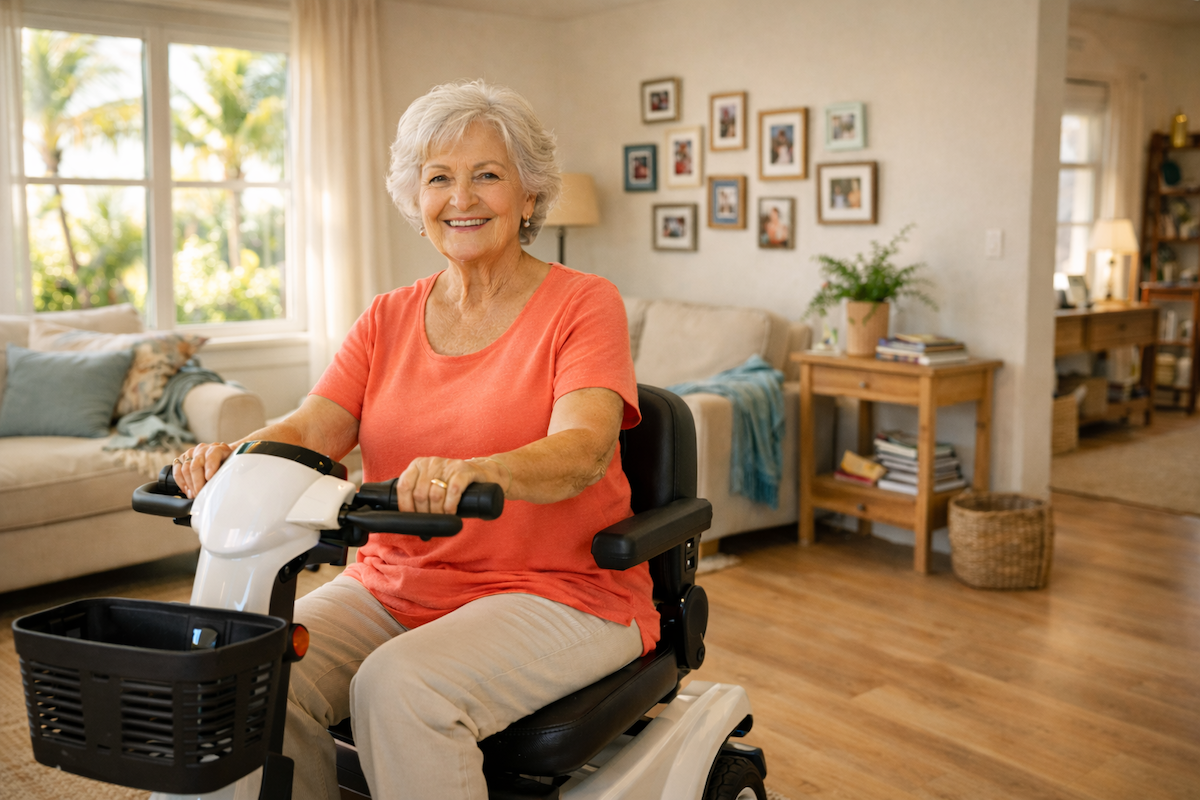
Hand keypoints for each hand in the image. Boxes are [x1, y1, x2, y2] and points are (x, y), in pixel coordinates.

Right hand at [173, 442, 234, 498]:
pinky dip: (181, 481)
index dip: (210, 466)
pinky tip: (187, 490)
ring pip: (186, 468)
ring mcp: (192, 453)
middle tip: (201, 493)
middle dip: (198, 481)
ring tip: (195, 494)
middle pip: (196, 464)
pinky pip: (177, 470)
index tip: (209, 478)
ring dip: (189, 484)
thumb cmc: (228, 464)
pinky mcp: (183, 459)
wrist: (222, 458)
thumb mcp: (233, 466)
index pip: (213, 454)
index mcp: (218, 448)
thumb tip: (227, 483)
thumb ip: (230, 471)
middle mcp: (203, 449)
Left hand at [394, 456, 509, 514]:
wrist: (482, 473)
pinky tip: (451, 513)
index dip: (405, 506)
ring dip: (437, 512)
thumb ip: (418, 493)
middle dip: (424, 513)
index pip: (404, 486)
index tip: (412, 519)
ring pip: (435, 494)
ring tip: (442, 519)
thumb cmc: (452, 483)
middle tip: (431, 522)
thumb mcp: (431, 484)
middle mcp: (431, 462)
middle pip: (420, 494)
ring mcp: (448, 465)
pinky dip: (450, 506)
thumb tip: (406, 519)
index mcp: (418, 465)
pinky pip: (453, 491)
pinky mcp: (464, 470)